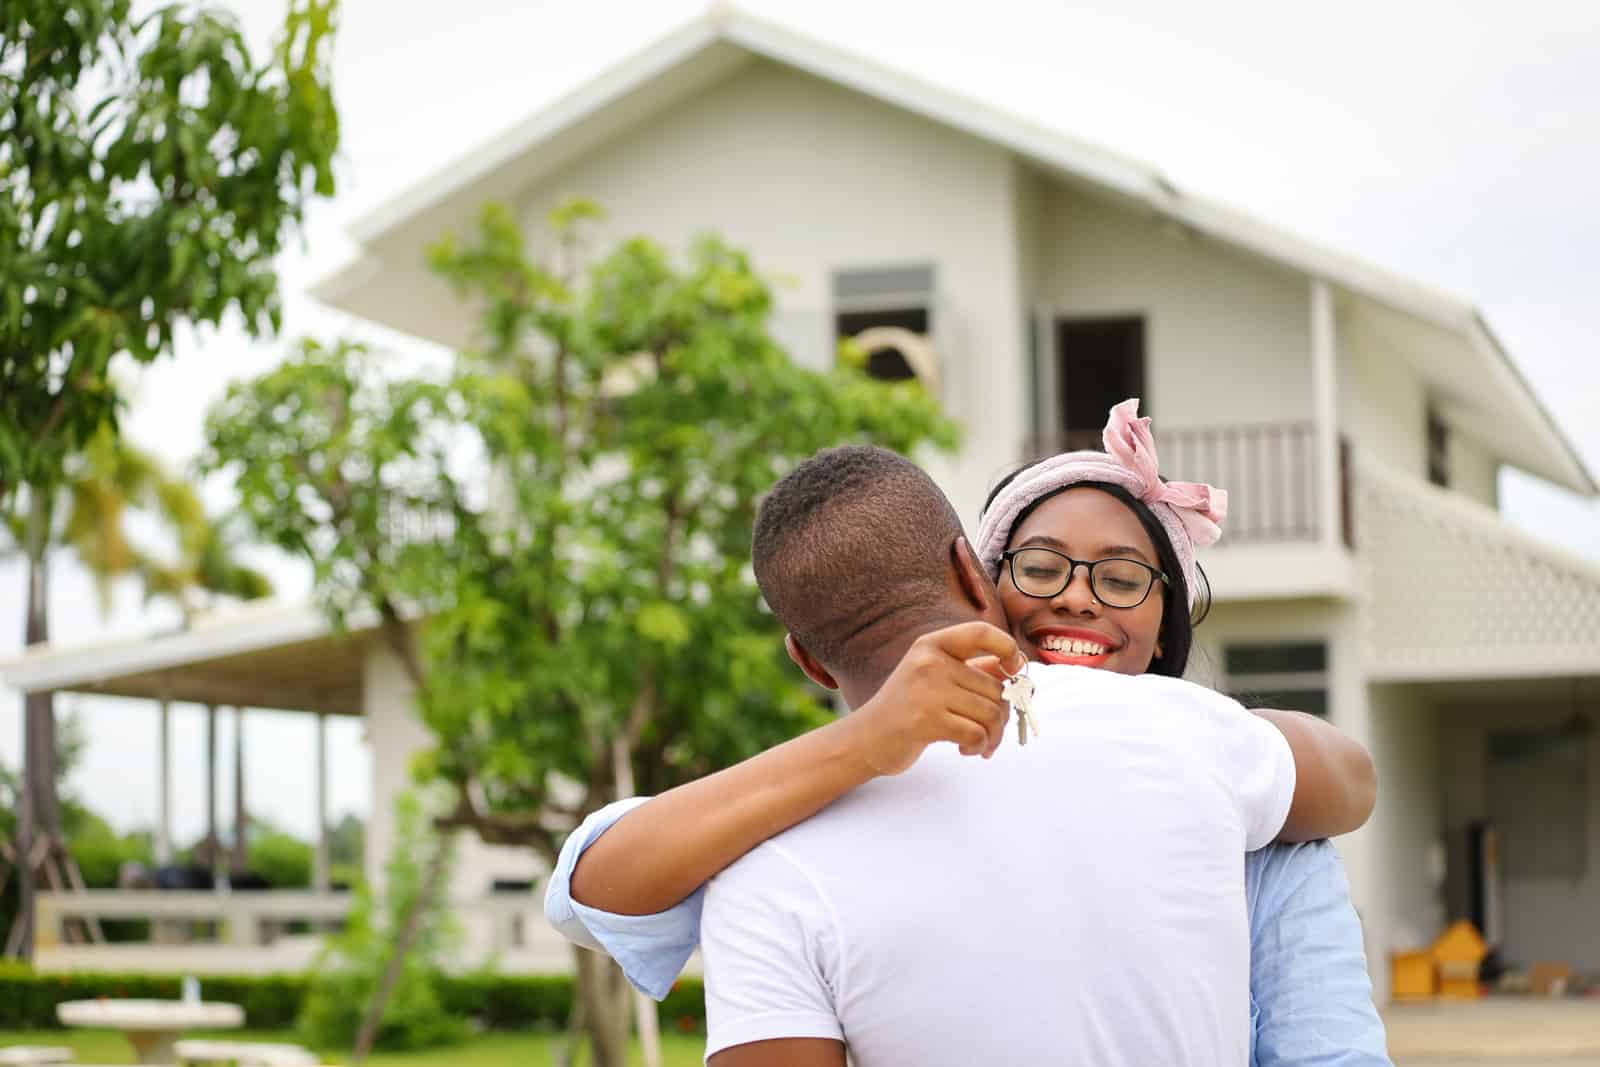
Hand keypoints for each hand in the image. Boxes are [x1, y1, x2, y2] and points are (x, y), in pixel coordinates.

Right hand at [843, 621, 1019, 775]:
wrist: (866, 739)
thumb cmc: (907, 709)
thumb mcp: (935, 678)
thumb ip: (972, 669)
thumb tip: (1019, 665)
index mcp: (932, 645)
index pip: (981, 632)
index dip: (1007, 647)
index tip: (1014, 669)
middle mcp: (929, 662)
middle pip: (995, 687)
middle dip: (1002, 716)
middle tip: (992, 732)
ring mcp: (927, 690)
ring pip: (991, 713)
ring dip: (993, 736)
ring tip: (980, 743)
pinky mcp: (926, 721)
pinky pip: (976, 733)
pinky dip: (979, 746)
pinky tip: (966, 750)